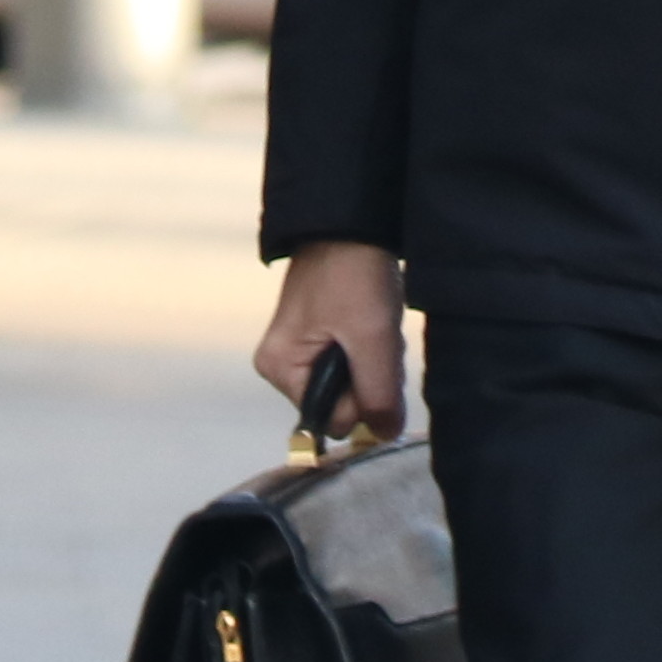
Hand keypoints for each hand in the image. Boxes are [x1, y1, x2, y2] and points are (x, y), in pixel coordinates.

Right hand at [254, 239, 407, 440]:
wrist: (350, 225)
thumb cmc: (353, 278)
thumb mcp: (372, 340)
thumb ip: (377, 395)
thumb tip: (381, 437)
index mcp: (279, 369)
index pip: (333, 420)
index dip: (363, 399)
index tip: (371, 358)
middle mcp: (280, 366)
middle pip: (341, 405)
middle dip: (369, 380)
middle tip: (375, 338)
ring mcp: (298, 352)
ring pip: (350, 385)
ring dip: (373, 363)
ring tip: (373, 324)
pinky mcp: (315, 338)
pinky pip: (350, 365)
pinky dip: (369, 351)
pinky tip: (371, 323)